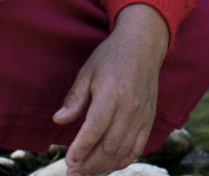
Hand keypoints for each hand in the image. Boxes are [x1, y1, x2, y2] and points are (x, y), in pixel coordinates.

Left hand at [54, 5, 169, 175]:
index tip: (68, 161)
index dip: (81, 148)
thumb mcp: (87, 72)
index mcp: (112, 93)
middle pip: (109, 145)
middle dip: (89, 164)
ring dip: (103, 166)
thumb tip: (58, 120)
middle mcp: (130, 107)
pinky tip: (108, 165)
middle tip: (72, 172)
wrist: (143, 45)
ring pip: (123, 151)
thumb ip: (75, 98)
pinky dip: (123, 161)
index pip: (95, 129)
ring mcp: (142, 115)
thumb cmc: (111, 56)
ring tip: (86, 171)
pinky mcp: (149, 119)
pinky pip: (138, 148)